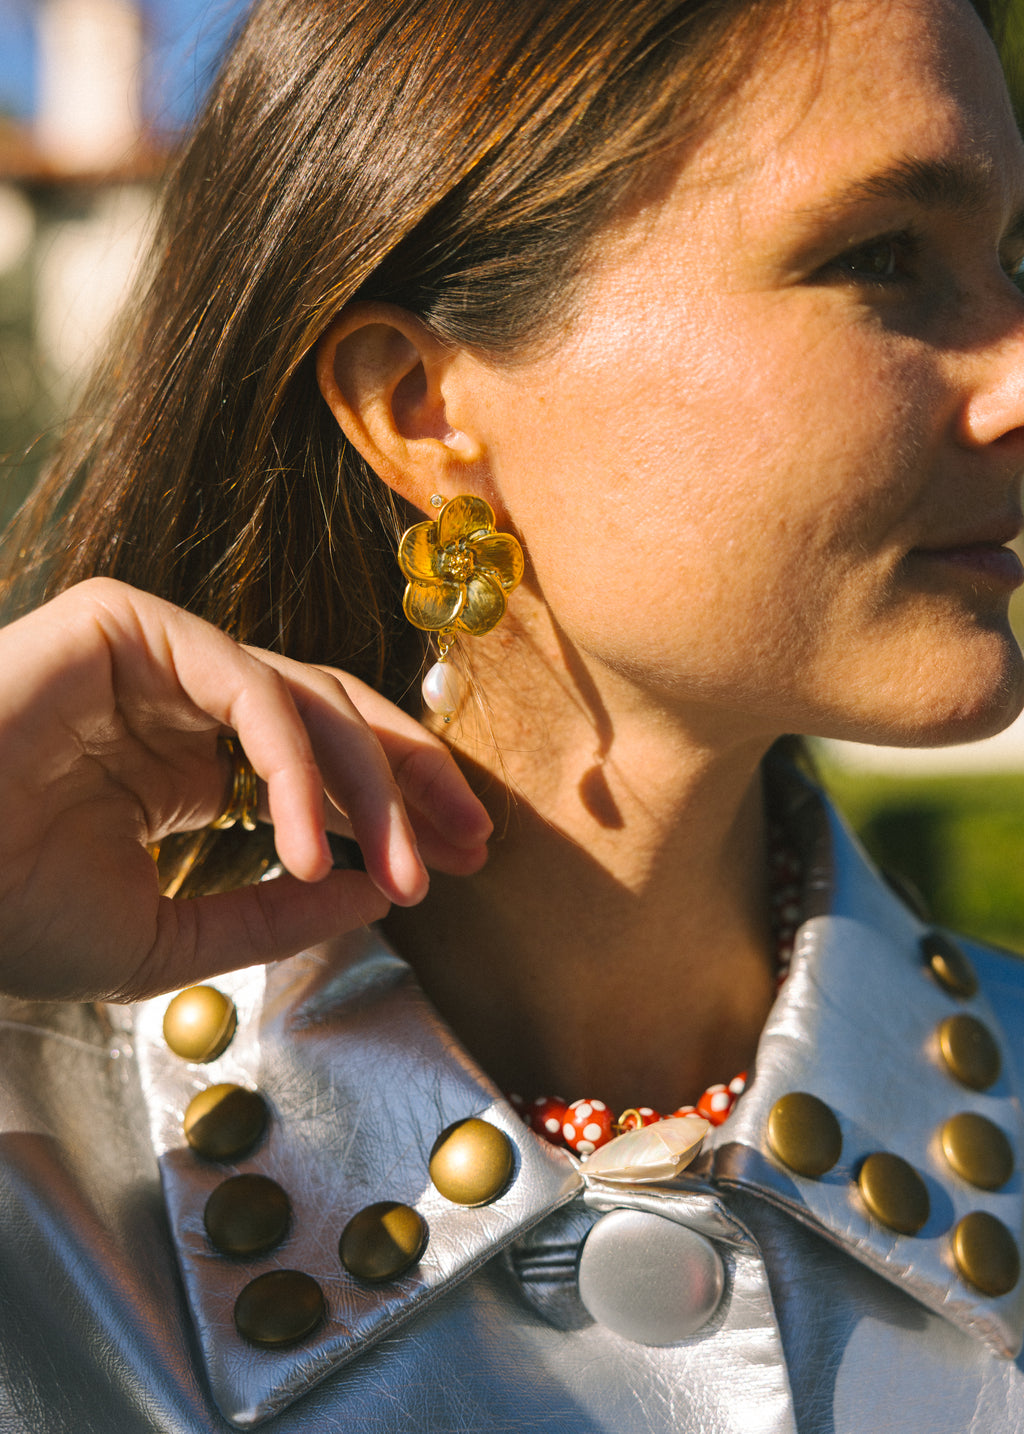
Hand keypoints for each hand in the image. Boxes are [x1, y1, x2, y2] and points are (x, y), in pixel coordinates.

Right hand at [0, 578, 490, 1001]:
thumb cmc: (9, 916)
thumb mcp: (175, 936)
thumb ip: (279, 913)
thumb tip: (387, 891)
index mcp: (188, 766)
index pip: (322, 766)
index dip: (399, 808)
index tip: (461, 863)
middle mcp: (181, 704)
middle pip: (335, 718)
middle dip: (415, 779)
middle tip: (474, 845)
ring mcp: (153, 658)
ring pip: (305, 697)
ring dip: (370, 785)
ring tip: (407, 873)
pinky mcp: (124, 624)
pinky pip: (245, 685)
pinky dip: (294, 763)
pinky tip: (315, 845)